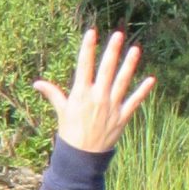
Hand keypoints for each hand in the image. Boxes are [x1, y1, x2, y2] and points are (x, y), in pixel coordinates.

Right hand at [34, 29, 155, 153]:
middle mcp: (97, 97)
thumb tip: (37, 83)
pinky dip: (143, 91)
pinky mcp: (122, 116)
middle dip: (112, 51)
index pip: (84, 65)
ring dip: (129, 65)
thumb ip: (53, 94)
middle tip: (119, 35)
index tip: (92, 32)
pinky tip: (151, 80)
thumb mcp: (61, 111)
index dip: (88, 48)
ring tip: (136, 49)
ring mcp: (111, 106)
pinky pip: (134, 101)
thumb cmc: (70, 132)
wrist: (82, 156)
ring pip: (122, 81)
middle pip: (106, 69)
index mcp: (81, 93)